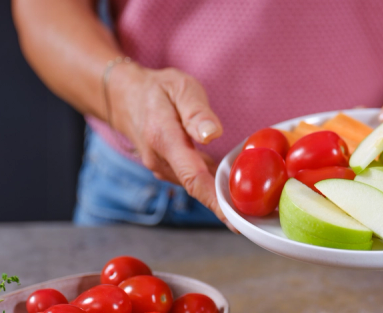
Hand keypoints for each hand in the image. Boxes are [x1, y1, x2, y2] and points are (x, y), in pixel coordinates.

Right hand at [107, 64, 237, 232]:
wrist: (125, 96)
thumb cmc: (157, 90)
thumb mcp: (180, 88)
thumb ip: (196, 112)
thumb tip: (212, 134)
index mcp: (164, 140)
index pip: (193, 178)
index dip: (215, 202)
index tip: (235, 221)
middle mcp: (160, 161)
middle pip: (198, 189)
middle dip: (227, 205)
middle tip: (257, 219)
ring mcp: (163, 169)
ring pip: (197, 186)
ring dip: (221, 194)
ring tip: (253, 205)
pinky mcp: (168, 170)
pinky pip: (194, 181)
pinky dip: (213, 185)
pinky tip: (234, 186)